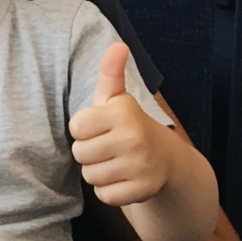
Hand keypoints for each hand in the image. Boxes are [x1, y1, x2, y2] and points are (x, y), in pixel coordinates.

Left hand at [69, 42, 171, 206]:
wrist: (166, 159)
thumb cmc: (128, 125)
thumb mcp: (116, 98)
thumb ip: (111, 72)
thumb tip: (118, 45)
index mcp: (123, 113)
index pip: (75, 129)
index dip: (83, 129)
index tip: (100, 127)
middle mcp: (133, 139)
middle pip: (79, 154)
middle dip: (89, 152)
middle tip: (109, 146)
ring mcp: (140, 167)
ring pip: (90, 176)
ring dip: (98, 171)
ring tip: (116, 161)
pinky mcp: (143, 191)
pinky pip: (104, 195)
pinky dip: (109, 190)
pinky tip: (123, 178)